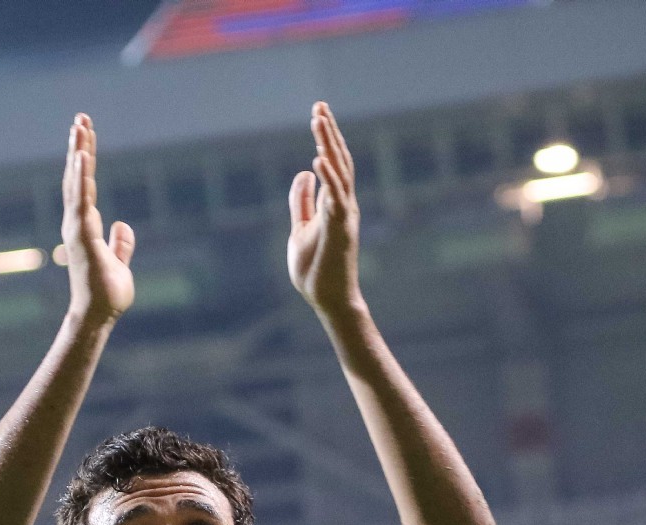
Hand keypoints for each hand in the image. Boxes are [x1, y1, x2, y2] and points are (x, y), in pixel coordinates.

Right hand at [61, 114, 134, 324]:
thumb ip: (120, 243)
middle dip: (78, 146)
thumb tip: (123, 225)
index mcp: (85, 226)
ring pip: (76, 184)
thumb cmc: (107, 294)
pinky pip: (81, 201)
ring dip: (78, 154)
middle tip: (80, 118)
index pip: (84, 185)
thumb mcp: (119, 263)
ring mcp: (77, 229)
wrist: (99, 316)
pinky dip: (80, 179)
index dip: (84, 160)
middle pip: (76, 177)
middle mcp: (76, 223)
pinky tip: (81, 157)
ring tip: (79, 127)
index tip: (86, 134)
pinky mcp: (82, 237)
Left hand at [288, 102, 362, 316]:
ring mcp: (344, 216)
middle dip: (329, 132)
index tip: (318, 111)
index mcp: (335, 202)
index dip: (327, 136)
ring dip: (329, 146)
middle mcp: (344, 204)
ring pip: (340, 173)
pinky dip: (329, 178)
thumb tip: (303, 173)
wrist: (328, 299)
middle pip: (339, 160)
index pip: (333, 162)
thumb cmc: (316, 268)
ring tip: (318, 121)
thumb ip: (302, 201)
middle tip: (319, 105)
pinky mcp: (340, 230)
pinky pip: (336, 199)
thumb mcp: (301, 228)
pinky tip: (318, 159)